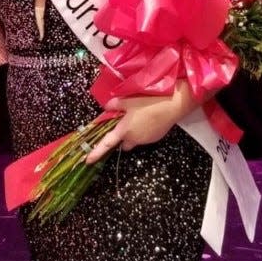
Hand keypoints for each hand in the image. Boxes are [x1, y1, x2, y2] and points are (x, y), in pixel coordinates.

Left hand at [84, 82, 202, 164]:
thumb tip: (107, 108)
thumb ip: (114, 104)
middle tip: (123, 124)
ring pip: (135, 140)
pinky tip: (149, 118)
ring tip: (138, 116)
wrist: (173, 105)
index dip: (96, 152)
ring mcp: (146, 140)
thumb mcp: (128, 99)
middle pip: (123, 144)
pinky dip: (143, 130)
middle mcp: (134, 139)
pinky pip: (145, 136)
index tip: (88, 160)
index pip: (107, 143)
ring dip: (133, 133)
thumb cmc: (149, 102)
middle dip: (122, 138)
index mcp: (124, 131)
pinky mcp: (156, 138)